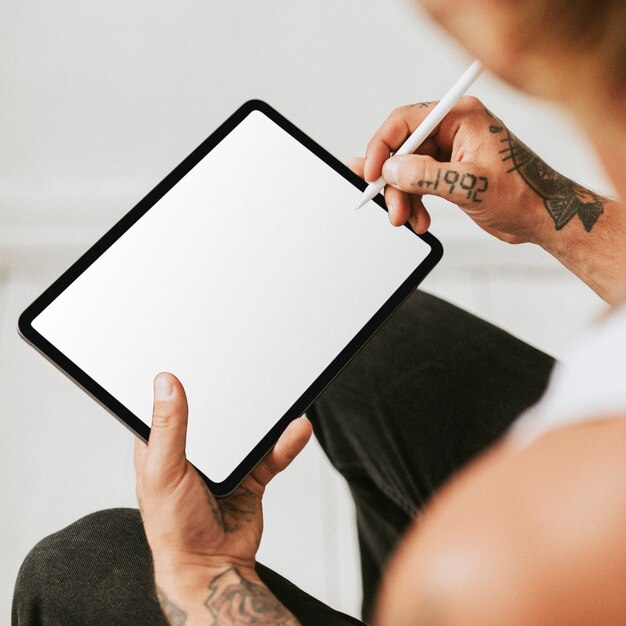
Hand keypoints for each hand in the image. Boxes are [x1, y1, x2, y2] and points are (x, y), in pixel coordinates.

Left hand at [134, 372, 310, 624]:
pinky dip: (285, 443)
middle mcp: (196, 450)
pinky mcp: (251, 477)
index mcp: (164, 445)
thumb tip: (166, 382)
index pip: (169, 404)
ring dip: (265, 417)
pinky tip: (296, 429)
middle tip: (249, 365)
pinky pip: (271, 455)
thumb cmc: (173, 528)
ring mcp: (226, 463)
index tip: (197, 355)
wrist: (213, 568)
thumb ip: (169, 427)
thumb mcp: (165, 470)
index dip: (180, 381)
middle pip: (217, 411)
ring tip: (281, 397)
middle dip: (233, 392)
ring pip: (249, 430)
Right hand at [354, 96, 605, 244]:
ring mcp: (451, 152)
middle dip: (394, 183)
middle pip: (402, 151)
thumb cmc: (523, 193)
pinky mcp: (450, 173)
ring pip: (407, 171)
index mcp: (461, 117)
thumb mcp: (470, 185)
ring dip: (403, 198)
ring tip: (410, 220)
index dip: (382, 147)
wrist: (542, 216)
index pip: (405, 121)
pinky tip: (420, 219)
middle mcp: (453, 130)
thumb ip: (427, 175)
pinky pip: (418, 184)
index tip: (371, 174)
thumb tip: (391, 169)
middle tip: (394, 210)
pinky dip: (414, 203)